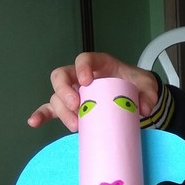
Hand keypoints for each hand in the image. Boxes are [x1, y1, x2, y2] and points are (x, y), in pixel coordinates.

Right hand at [26, 52, 160, 131]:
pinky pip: (51, 110)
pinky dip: (42, 115)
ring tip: (76, 125)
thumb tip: (143, 109)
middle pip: (62, 76)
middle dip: (64, 91)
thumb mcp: (148, 87)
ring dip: (61, 111)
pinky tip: (34, 122)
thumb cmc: (137, 87)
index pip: (84, 59)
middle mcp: (81, 76)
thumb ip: (150, 95)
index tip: (86, 81)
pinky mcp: (70, 107)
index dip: (82, 67)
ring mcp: (73, 92)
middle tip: (77, 106)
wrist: (136, 98)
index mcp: (99, 65)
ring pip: (56, 96)